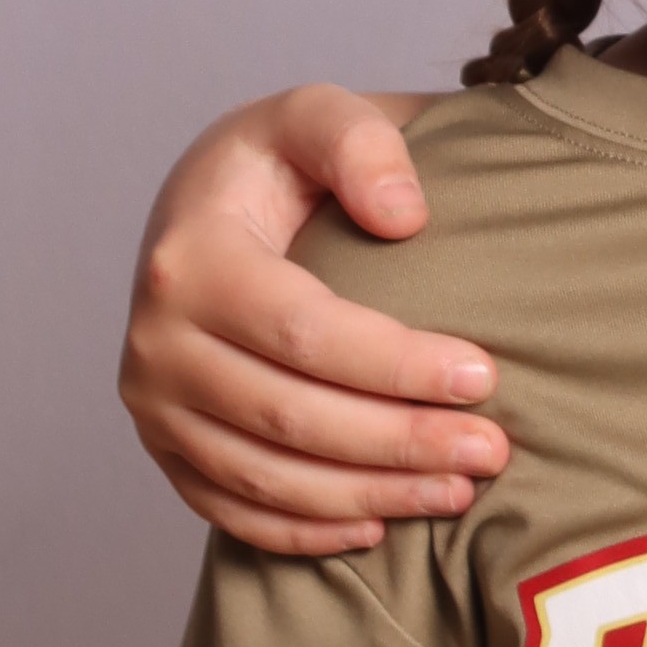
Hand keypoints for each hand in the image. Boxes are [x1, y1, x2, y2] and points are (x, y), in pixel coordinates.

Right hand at [121, 90, 507, 553]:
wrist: (208, 206)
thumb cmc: (278, 163)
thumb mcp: (317, 115)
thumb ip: (361, 142)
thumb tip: (404, 216)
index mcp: (191, 259)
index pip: (305, 332)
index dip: (397, 364)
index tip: (483, 377)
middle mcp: (156, 340)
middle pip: (290, 416)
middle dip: (400, 442)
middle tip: (492, 452)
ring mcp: (154, 404)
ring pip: (266, 477)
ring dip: (368, 495)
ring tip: (458, 491)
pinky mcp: (165, 446)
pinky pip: (232, 510)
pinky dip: (305, 531)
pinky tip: (378, 525)